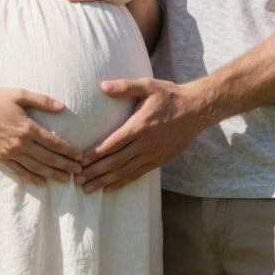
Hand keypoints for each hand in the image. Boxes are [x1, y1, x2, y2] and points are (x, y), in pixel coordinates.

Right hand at [0, 87, 83, 186]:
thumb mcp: (20, 94)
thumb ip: (43, 101)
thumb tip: (63, 107)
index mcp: (28, 128)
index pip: (54, 143)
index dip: (69, 151)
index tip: (81, 157)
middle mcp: (20, 143)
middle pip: (48, 158)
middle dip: (65, 165)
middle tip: (79, 171)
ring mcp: (9, 153)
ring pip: (35, 167)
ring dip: (52, 174)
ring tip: (66, 179)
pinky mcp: (0, 158)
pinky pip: (18, 171)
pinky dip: (31, 178)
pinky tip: (42, 183)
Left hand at [75, 79, 211, 191]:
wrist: (197, 109)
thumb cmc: (170, 96)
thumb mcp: (148, 86)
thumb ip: (125, 87)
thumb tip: (102, 86)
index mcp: (139, 126)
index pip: (112, 144)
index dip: (94, 155)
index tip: (79, 162)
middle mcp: (145, 143)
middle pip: (115, 162)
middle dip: (94, 172)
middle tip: (77, 180)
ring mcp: (153, 154)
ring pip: (125, 171)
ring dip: (105, 181)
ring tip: (88, 189)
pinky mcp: (160, 160)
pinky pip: (138, 174)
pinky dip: (122, 182)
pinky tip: (109, 188)